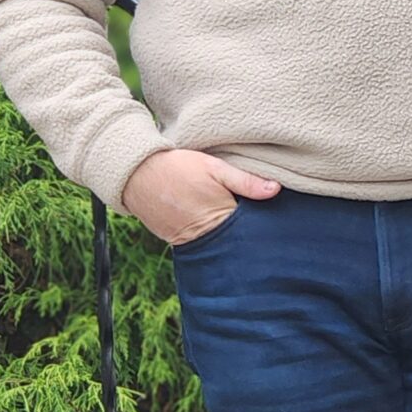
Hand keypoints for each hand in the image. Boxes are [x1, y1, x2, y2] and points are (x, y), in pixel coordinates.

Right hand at [121, 148, 280, 245]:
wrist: (135, 174)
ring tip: (235, 228)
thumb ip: (246, 180)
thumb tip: (276, 190)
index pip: (251, 231)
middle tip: (259, 228)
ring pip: (218, 245)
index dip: (261, 226)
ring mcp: (189, 243)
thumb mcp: (214, 167)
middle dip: (245, 235)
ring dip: (226, 237)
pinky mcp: (176, 242)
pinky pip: (200, 244)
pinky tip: (213, 227)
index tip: (273, 224)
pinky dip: (207, 237)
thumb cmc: (178, 166)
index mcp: (220, 219)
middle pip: (235, 242)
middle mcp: (205, 237)